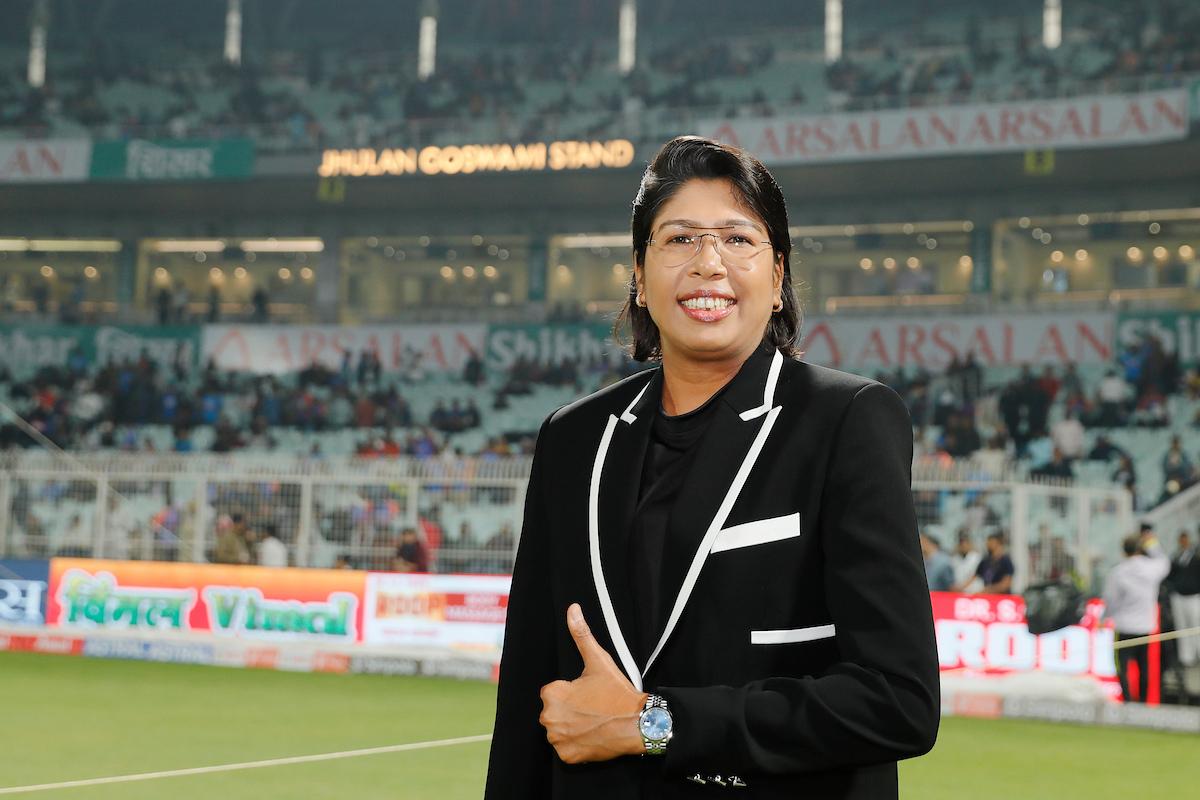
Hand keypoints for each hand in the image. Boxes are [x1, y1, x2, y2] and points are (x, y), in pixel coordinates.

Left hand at [539, 603, 647, 763]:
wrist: (637, 723)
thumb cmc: (616, 692)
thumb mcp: (598, 660)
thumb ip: (581, 634)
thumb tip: (573, 609)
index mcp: (552, 694)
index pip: (554, 691)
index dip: (573, 692)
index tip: (590, 694)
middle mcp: (548, 718)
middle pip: (555, 711)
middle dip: (570, 709)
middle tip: (593, 707)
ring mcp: (558, 739)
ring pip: (560, 730)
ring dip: (572, 727)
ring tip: (594, 720)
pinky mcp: (567, 756)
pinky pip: (566, 749)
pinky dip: (577, 745)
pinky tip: (592, 735)